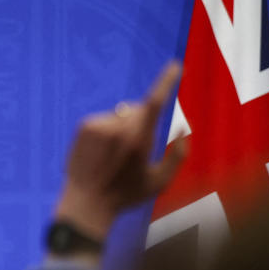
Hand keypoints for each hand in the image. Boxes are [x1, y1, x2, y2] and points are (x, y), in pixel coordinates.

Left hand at [55, 61, 186, 241]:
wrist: (86, 203)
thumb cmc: (126, 196)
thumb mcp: (160, 182)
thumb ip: (178, 157)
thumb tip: (184, 130)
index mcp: (140, 140)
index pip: (155, 101)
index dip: (166, 81)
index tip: (174, 66)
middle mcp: (119, 128)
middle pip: (139, 109)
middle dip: (143, 120)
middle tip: (134, 148)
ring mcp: (99, 126)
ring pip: (121, 114)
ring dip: (122, 126)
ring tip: (113, 155)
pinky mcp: (84, 126)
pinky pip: (103, 119)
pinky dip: (106, 130)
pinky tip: (100, 153)